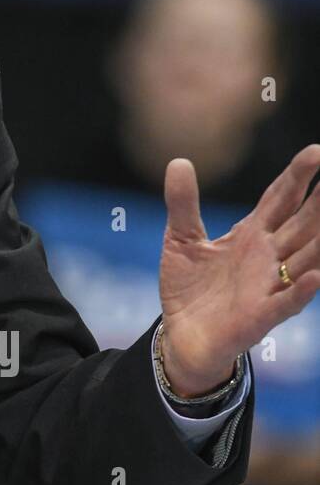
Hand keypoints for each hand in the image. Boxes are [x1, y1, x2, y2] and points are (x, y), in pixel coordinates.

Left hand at [158, 146, 319, 396]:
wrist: (182, 334)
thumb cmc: (189, 286)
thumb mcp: (181, 238)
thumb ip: (183, 203)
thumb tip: (179, 161)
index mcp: (252, 234)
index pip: (281, 199)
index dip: (298, 176)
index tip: (315, 151)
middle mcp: (268, 256)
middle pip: (303, 222)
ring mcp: (268, 285)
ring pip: (307, 257)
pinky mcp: (261, 315)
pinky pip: (286, 301)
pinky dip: (301, 289)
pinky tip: (315, 276)